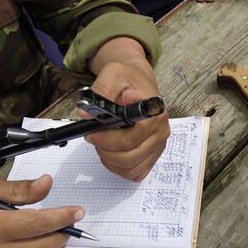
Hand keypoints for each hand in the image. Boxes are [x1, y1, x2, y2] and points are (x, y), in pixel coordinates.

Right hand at [0, 175, 83, 247]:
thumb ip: (22, 189)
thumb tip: (47, 183)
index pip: (36, 224)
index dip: (62, 217)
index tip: (78, 211)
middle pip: (46, 244)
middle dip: (65, 230)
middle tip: (71, 217)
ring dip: (60, 241)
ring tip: (59, 227)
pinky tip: (48, 240)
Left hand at [80, 37, 169, 180]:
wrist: (139, 84)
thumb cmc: (128, 80)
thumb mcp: (113, 74)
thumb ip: (100, 91)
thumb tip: (87, 115)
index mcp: (153, 113)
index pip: (131, 139)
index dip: (107, 140)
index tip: (91, 133)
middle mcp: (160, 132)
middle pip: (129, 157)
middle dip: (105, 151)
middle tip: (93, 138)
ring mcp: (158, 146)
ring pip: (131, 169)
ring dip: (110, 161)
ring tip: (102, 144)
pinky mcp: (153, 155)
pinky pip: (135, 173)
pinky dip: (119, 168)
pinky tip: (112, 153)